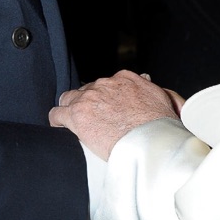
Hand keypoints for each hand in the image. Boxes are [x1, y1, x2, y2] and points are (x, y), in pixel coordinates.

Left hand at [49, 71, 182, 159]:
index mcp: (125, 78)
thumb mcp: (162, 98)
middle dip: (88, 104)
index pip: (106, 84)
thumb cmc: (160, 126)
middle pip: (87, 90)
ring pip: (69, 99)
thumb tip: (146, 77)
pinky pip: (57, 114)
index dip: (103, 97)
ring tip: (74, 124)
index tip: (105, 108)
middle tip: (93, 120)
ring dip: (71, 110)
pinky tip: (60, 129)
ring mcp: (89, 98)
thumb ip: (149, 86)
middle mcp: (105, 84)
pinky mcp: (77, 115)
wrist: (150, 142)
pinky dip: (57, 121)